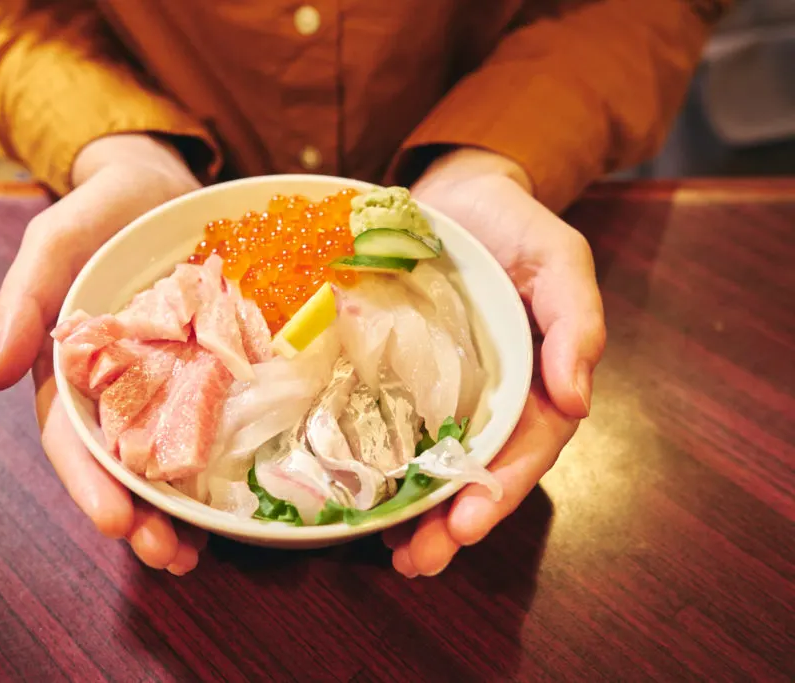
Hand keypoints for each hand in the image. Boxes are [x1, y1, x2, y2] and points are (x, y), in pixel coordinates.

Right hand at [0, 134, 207, 573]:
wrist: (166, 183)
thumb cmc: (104, 207)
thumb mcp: (56, 240)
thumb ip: (22, 298)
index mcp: (73, 368)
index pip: (72, 437)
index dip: (89, 482)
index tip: (114, 523)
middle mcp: (118, 386)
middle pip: (122, 463)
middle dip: (140, 515)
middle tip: (169, 557)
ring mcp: (168, 382)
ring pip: (167, 457)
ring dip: (179, 511)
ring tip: (198, 554)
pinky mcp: (212, 372)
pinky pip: (215, 424)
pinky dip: (220, 468)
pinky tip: (236, 508)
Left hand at [383, 148, 605, 576]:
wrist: (452, 194)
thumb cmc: (512, 223)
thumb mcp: (559, 257)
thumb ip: (576, 320)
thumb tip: (578, 399)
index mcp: (536, 380)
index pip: (526, 448)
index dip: (501, 490)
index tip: (469, 524)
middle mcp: (490, 397)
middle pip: (477, 472)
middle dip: (452, 521)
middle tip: (420, 560)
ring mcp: (441, 391)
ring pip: (432, 463)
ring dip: (416, 513)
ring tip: (394, 554)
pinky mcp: (396, 376)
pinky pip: (386, 426)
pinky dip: (375, 465)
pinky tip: (354, 496)